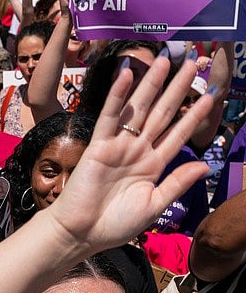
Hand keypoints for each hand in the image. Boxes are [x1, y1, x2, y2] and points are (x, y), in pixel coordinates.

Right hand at [42, 52, 212, 254]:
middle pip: (163, 113)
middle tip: (192, 62)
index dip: (194, 114)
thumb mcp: (154, 205)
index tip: (211, 94)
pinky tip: (126, 75)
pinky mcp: (99, 145)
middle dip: (178, 88)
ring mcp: (119, 145)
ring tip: (166, 60)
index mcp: (153, 165)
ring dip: (152, 84)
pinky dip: (118, 95)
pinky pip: (110, 116)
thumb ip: (177, 183)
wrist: (82, 233)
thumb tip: (205, 165)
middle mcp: (138, 150)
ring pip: (140, 108)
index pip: (178, 133)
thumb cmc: (115, 224)